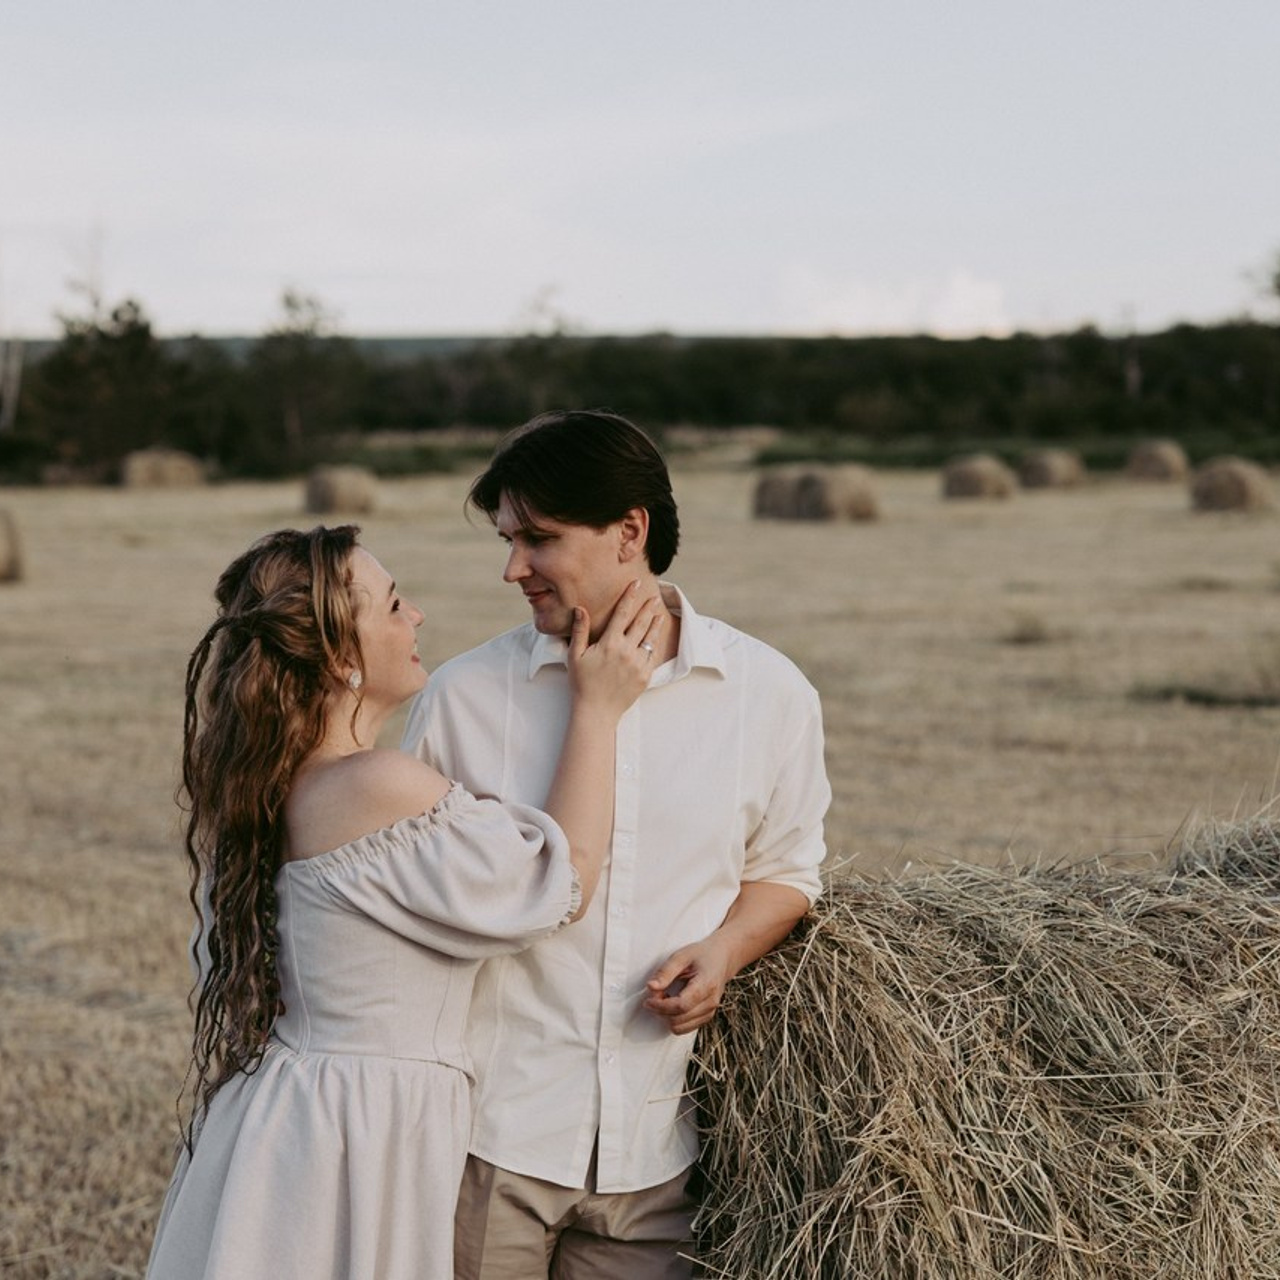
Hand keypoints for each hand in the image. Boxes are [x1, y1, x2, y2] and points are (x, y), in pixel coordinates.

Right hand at [568, 582, 664, 717]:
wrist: (596, 711)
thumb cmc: (582, 683)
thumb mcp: (575, 655)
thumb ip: (580, 630)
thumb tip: (580, 608)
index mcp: (609, 643)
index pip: (622, 613)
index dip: (630, 596)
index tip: (636, 584)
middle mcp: (626, 651)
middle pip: (641, 623)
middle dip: (647, 608)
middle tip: (654, 596)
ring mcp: (638, 664)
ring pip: (650, 638)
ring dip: (655, 624)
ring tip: (659, 613)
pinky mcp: (645, 676)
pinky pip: (652, 656)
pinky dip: (654, 644)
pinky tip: (656, 637)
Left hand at [643, 935, 732, 1035]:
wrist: (722, 958)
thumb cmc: (701, 955)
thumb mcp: (681, 956)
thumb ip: (666, 972)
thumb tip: (650, 987)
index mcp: (706, 985)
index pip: (681, 1005)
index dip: (661, 1006)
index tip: (648, 1000)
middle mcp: (710, 1003)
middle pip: (678, 1020)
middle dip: (661, 1010)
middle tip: (654, 994)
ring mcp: (709, 1012)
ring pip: (680, 1027)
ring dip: (666, 1016)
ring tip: (664, 997)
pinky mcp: (706, 1017)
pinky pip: (684, 1028)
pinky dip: (673, 1019)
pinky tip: (672, 1003)